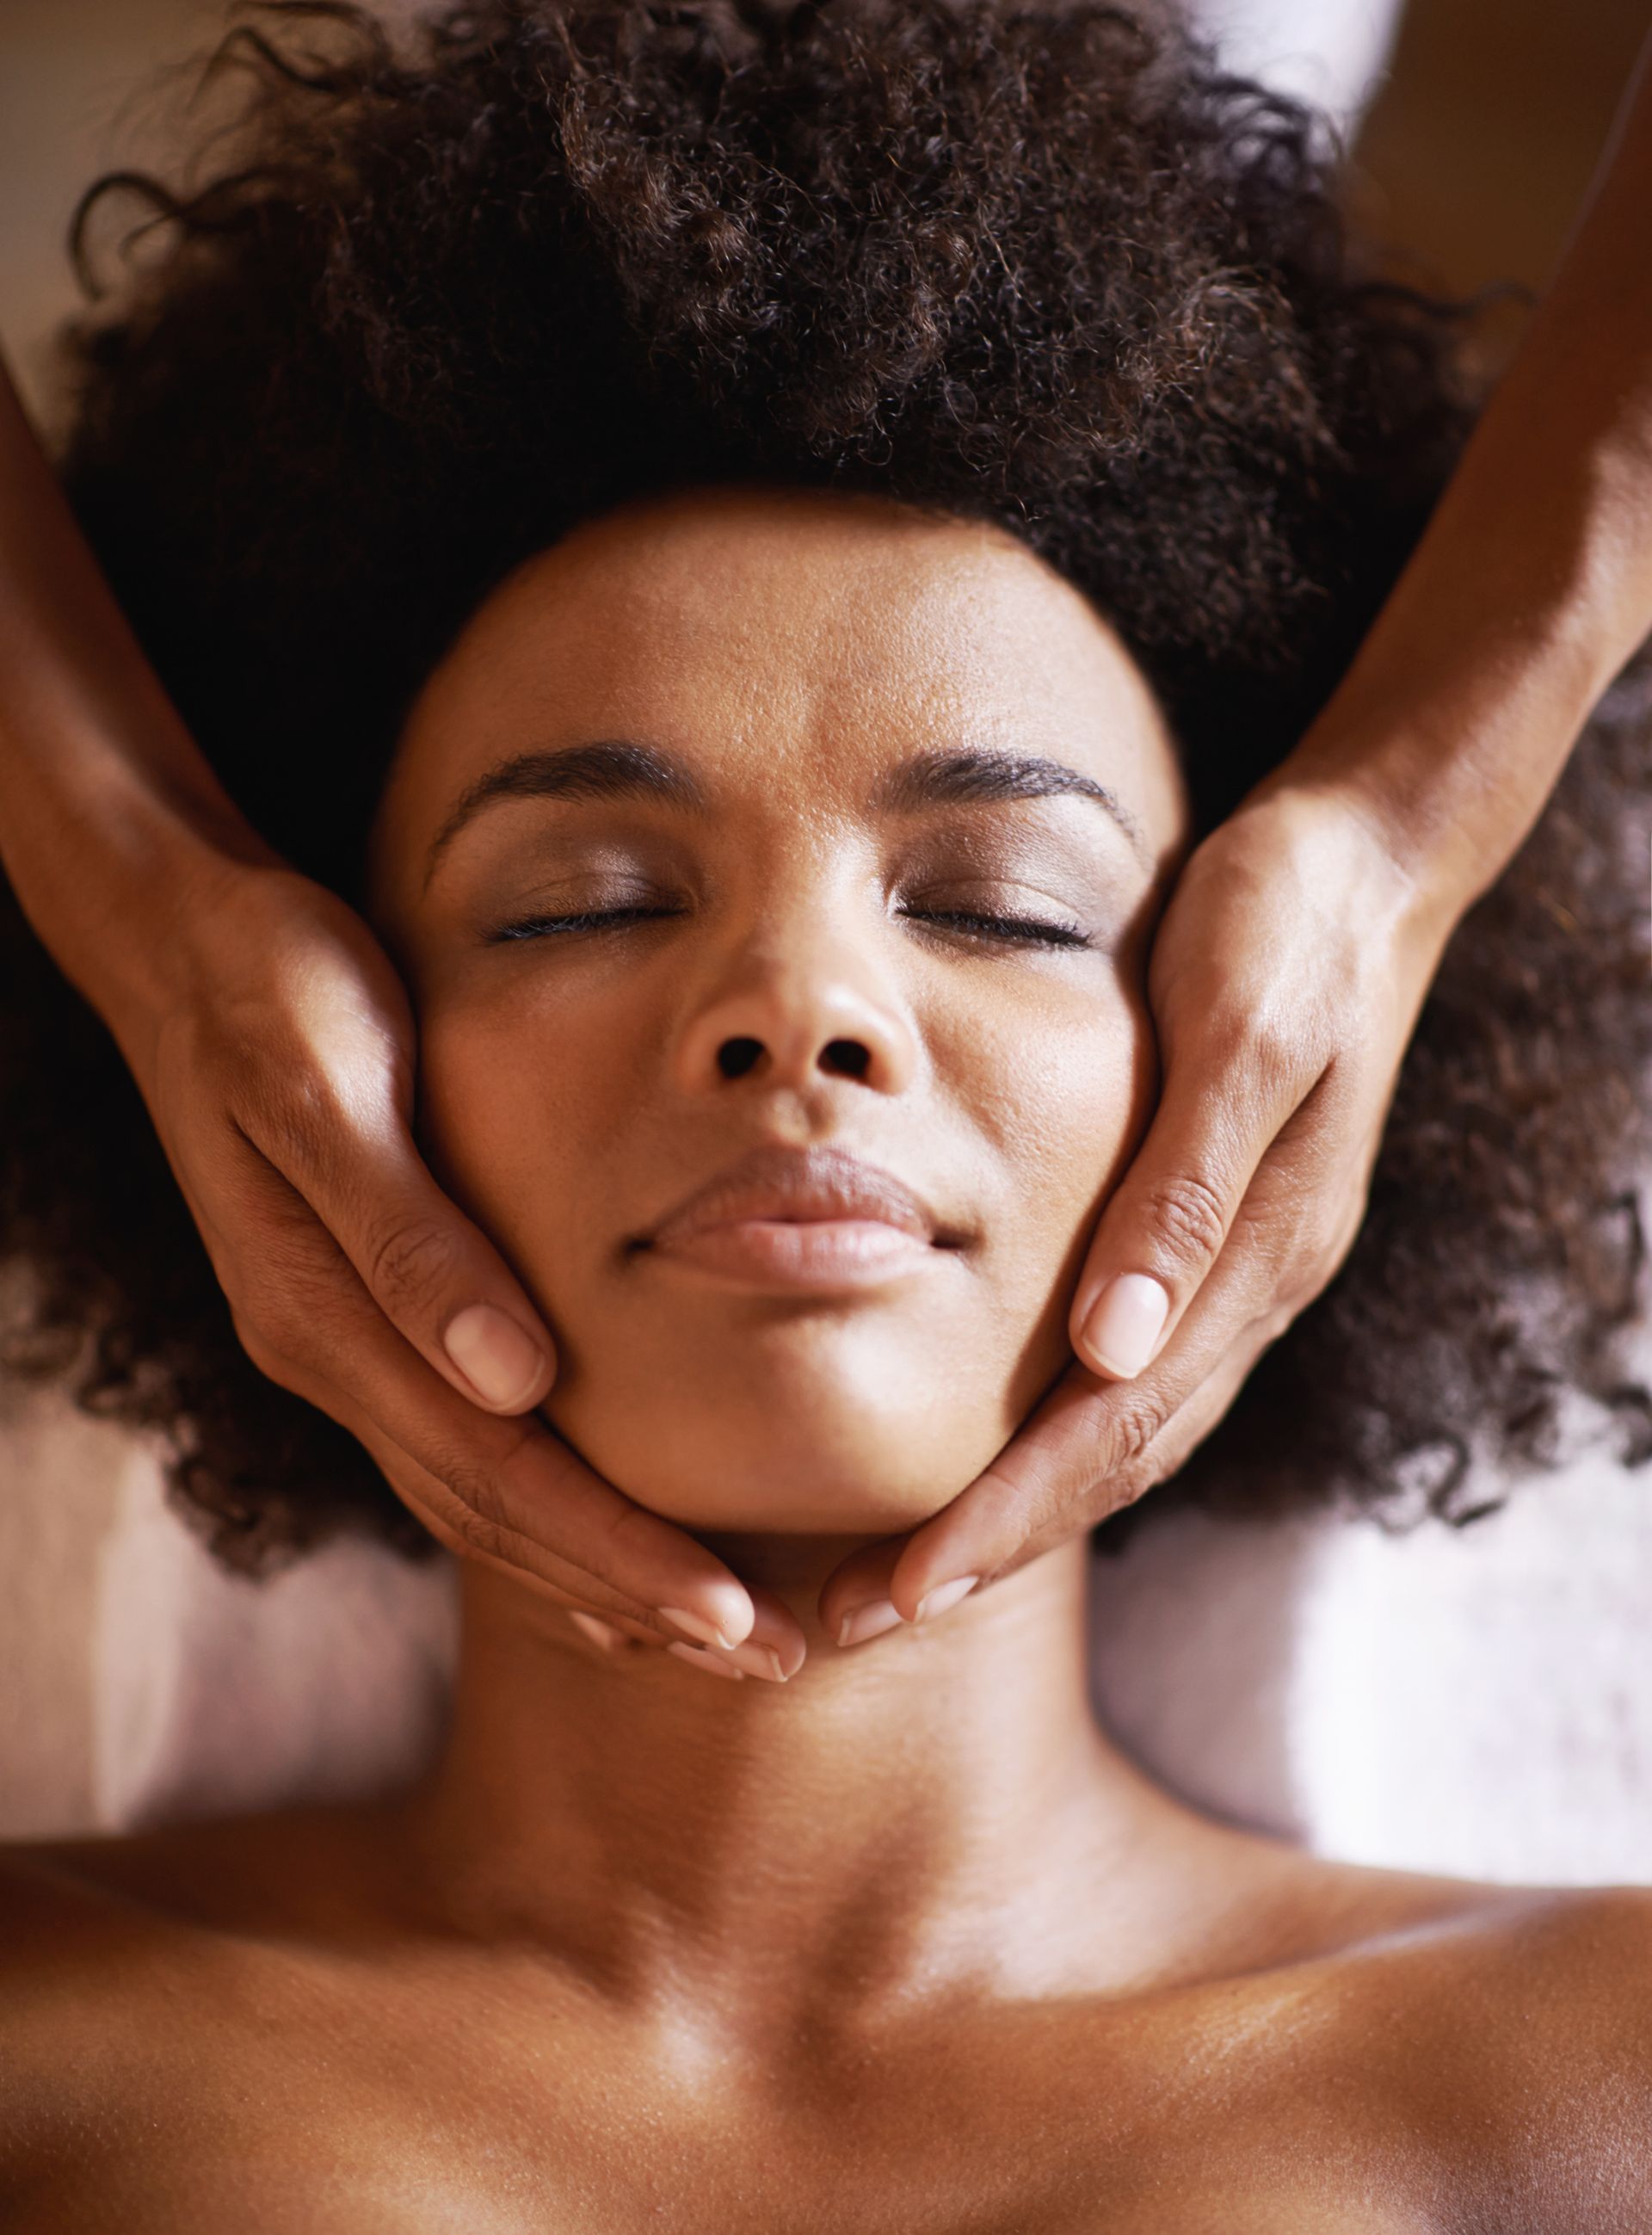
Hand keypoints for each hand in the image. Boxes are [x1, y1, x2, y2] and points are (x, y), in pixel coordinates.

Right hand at [102, 842, 804, 1671]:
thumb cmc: (268, 989)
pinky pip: (462, 1452)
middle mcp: (331, 1354)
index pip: (498, 1475)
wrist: (178, 942)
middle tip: (770, 1661)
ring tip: (714, 1641)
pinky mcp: (363, 1318)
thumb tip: (514, 1380)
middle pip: (496, 1519)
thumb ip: (410, 1235)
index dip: (615, 1553)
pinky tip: (604, 1549)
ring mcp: (341, 1345)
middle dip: (633, 1601)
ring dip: (597, 1581)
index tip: (730, 1618)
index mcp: (327, 1314)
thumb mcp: (329, 1084)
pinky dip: (544, 1519)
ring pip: (480, 1504)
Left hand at [819, 779, 1461, 1640]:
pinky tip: (981, 1454)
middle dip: (988, 1548)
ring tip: (897, 1575)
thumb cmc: (1288, 927)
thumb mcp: (1239, 1030)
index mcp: (1260, 1257)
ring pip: (1122, 1433)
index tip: (902, 1589)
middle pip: (1114, 1461)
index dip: (1009, 1516)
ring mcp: (1238, 1272)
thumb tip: (1109, 1347)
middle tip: (858, 1619)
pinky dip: (1050, 1437)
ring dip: (1013, 1512)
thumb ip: (1183, 1188)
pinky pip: (1127, 1374)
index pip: (1119, 1429)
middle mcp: (1252, 1289)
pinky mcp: (1213, 1239)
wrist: (1365, 861)